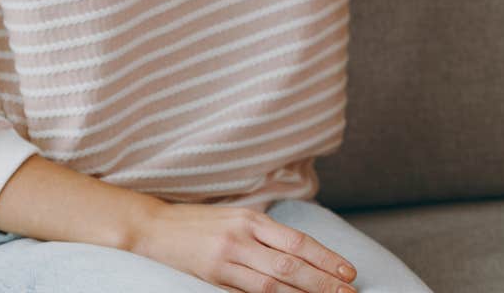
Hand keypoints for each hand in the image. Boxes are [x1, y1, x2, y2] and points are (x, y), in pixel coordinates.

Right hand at [128, 202, 358, 292]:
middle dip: (323, 281)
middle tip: (349, 292)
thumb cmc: (200, 223)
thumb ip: (266, 233)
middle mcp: (242, 237)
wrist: (154, 227)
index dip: (326, 257)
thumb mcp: (237, 218)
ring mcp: (226, 258)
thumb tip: (301, 253)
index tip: (348, 271)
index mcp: (253, 219)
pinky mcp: (212, 276)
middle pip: (291, 264)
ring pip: (272, 283)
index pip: (298, 241)